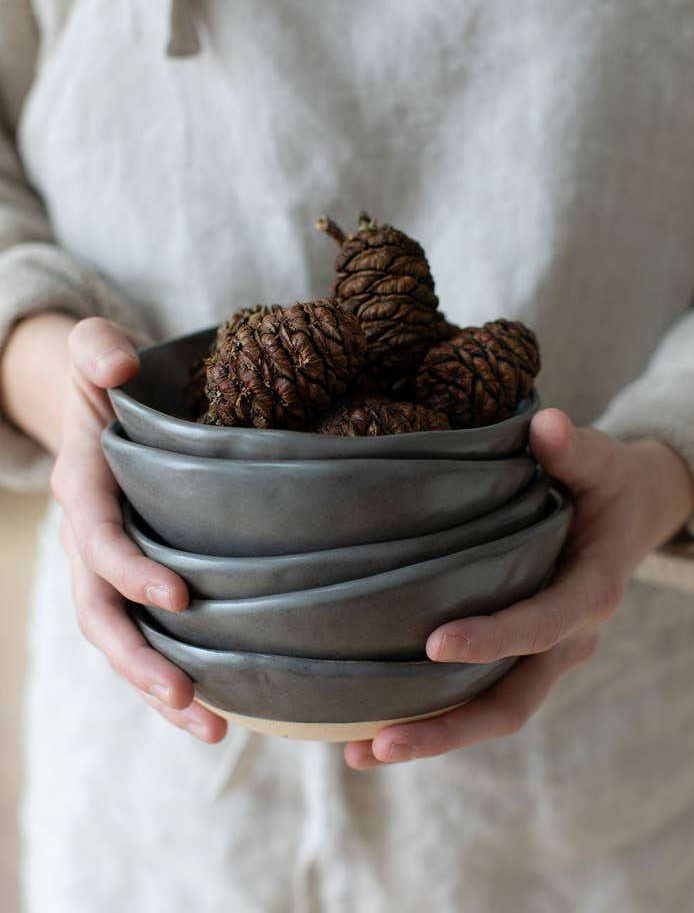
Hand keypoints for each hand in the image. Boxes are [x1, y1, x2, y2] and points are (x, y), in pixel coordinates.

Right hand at [50, 317, 227, 742]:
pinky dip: (180, 673)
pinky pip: (151, 635)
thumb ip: (95, 347)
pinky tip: (225, 707)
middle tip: (187, 700)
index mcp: (83, 491)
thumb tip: (116, 364)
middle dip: (139, 660)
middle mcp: (89, 542)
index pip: (96, 541)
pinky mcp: (140, 581)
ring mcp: (111, 570)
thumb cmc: (108, 379)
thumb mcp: (94, 351)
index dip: (129, 570)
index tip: (179, 596)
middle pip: (101, 615)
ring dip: (161, 689)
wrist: (103, 407)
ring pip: (125, 640)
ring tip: (212, 730)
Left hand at [344, 407, 693, 767]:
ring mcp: (545, 656)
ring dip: (433, 735)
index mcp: (590, 592)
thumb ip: (575, 448)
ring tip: (361, 752)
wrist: (629, 515)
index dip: (495, 639)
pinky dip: (435, 714)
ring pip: (493, 712)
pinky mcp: (521, 657)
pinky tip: (374, 725)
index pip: (542, 625)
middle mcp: (569, 638)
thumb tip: (547, 424)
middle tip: (380, 744)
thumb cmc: (607, 485)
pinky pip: (481, 695)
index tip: (437, 645)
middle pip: (512, 701)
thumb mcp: (602, 460)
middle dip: (449, 727)